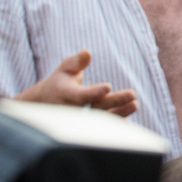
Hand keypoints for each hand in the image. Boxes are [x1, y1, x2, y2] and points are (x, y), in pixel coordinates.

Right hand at [16, 50, 137, 115]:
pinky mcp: (87, 126)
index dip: (94, 92)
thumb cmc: (60, 82)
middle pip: (96, 107)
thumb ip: (76, 62)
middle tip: (133, 94)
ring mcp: (80, 120)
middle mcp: (72, 109)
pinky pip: (101, 128)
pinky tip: (127, 121)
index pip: (81, 95)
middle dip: (115, 101)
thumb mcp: (65, 68)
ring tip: (135, 104)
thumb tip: (87, 53)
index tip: (108, 86)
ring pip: (101, 119)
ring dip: (119, 113)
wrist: (46, 104)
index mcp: (66, 94)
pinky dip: (114, 125)